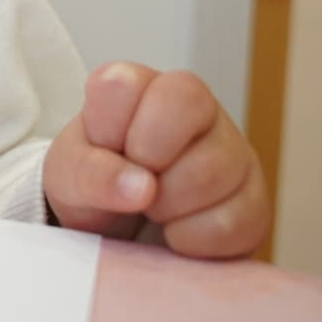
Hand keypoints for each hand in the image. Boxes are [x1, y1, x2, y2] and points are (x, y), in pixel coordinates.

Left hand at [42, 62, 269, 257]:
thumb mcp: (68, 175)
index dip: (112, 125)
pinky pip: (233, 223)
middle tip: (132, 181)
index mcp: (143, 88)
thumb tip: (141, 188)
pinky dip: (192, 239)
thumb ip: (88, 172)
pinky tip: (175, 234)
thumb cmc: (94, 184)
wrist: (118, 234)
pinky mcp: (254, 204)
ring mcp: (234, 155)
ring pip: (213, 172)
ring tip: (152, 209)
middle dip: (147, 160)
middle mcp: (197, 110)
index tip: (105, 148)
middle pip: (186, 111)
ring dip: (168, 205)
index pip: (129, 82)